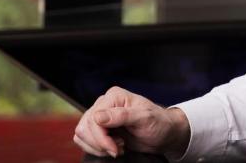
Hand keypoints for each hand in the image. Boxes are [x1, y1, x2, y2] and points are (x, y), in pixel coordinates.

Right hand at [73, 86, 190, 158]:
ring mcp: (100, 116)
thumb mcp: (144, 119)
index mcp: (114, 96)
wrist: (163, 134)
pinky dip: (94, 148)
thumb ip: (122, 116)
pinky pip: (83, 139)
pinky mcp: (99, 128)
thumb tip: (98, 117)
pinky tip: (111, 148)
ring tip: (117, 147)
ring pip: (81, 133)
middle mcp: (104, 103)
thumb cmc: (158, 123)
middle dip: (99, 144)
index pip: (94, 119)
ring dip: (97, 146)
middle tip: (119, 149)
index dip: (101, 138)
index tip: (116, 149)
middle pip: (84, 127)